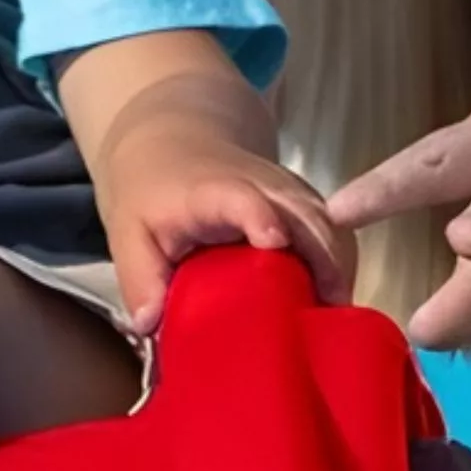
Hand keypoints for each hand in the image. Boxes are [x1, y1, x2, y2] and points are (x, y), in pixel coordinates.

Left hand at [100, 141, 355, 335]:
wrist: (178, 146)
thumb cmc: (154, 194)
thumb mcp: (130, 233)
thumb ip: (139, 278)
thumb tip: (150, 325)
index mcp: (212, 191)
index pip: (242, 199)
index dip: (260, 217)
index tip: (274, 242)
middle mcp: (261, 185)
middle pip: (305, 215)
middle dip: (324, 259)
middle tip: (325, 313)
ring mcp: (289, 192)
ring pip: (329, 223)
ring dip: (339, 267)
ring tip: (335, 319)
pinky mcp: (304, 203)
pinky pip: (333, 230)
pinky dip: (340, 264)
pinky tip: (333, 302)